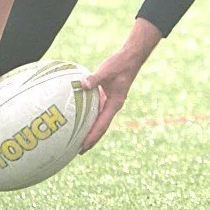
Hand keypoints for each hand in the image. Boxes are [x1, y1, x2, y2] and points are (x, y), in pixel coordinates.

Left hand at [78, 30, 155, 152]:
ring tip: (79, 141)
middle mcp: (113, 106)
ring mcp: (111, 102)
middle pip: (101, 128)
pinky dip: (91, 119)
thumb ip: (94, 79)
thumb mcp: (106, 71)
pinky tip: (82, 121)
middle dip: (91, 140)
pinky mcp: (108, 97)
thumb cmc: (119, 64)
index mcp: (114, 104)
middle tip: (79, 151)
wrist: (130, 58)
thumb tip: (82, 84)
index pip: (102, 125)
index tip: (83, 146)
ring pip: (100, 121)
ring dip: (91, 131)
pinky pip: (98, 112)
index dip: (92, 136)